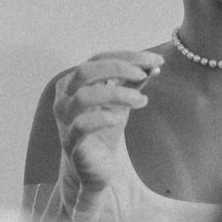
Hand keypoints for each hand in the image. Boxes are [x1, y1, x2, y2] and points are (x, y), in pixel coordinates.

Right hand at [51, 50, 162, 193]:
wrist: (96, 165)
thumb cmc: (106, 127)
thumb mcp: (122, 102)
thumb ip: (134, 84)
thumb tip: (155, 66)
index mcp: (76, 80)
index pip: (99, 59)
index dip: (129, 57)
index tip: (157, 60)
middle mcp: (65, 96)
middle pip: (86, 71)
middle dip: (119, 68)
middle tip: (144, 75)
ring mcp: (65, 118)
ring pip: (83, 96)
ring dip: (117, 94)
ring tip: (141, 100)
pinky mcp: (70, 141)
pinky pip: (81, 125)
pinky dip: (103, 118)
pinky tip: (120, 119)